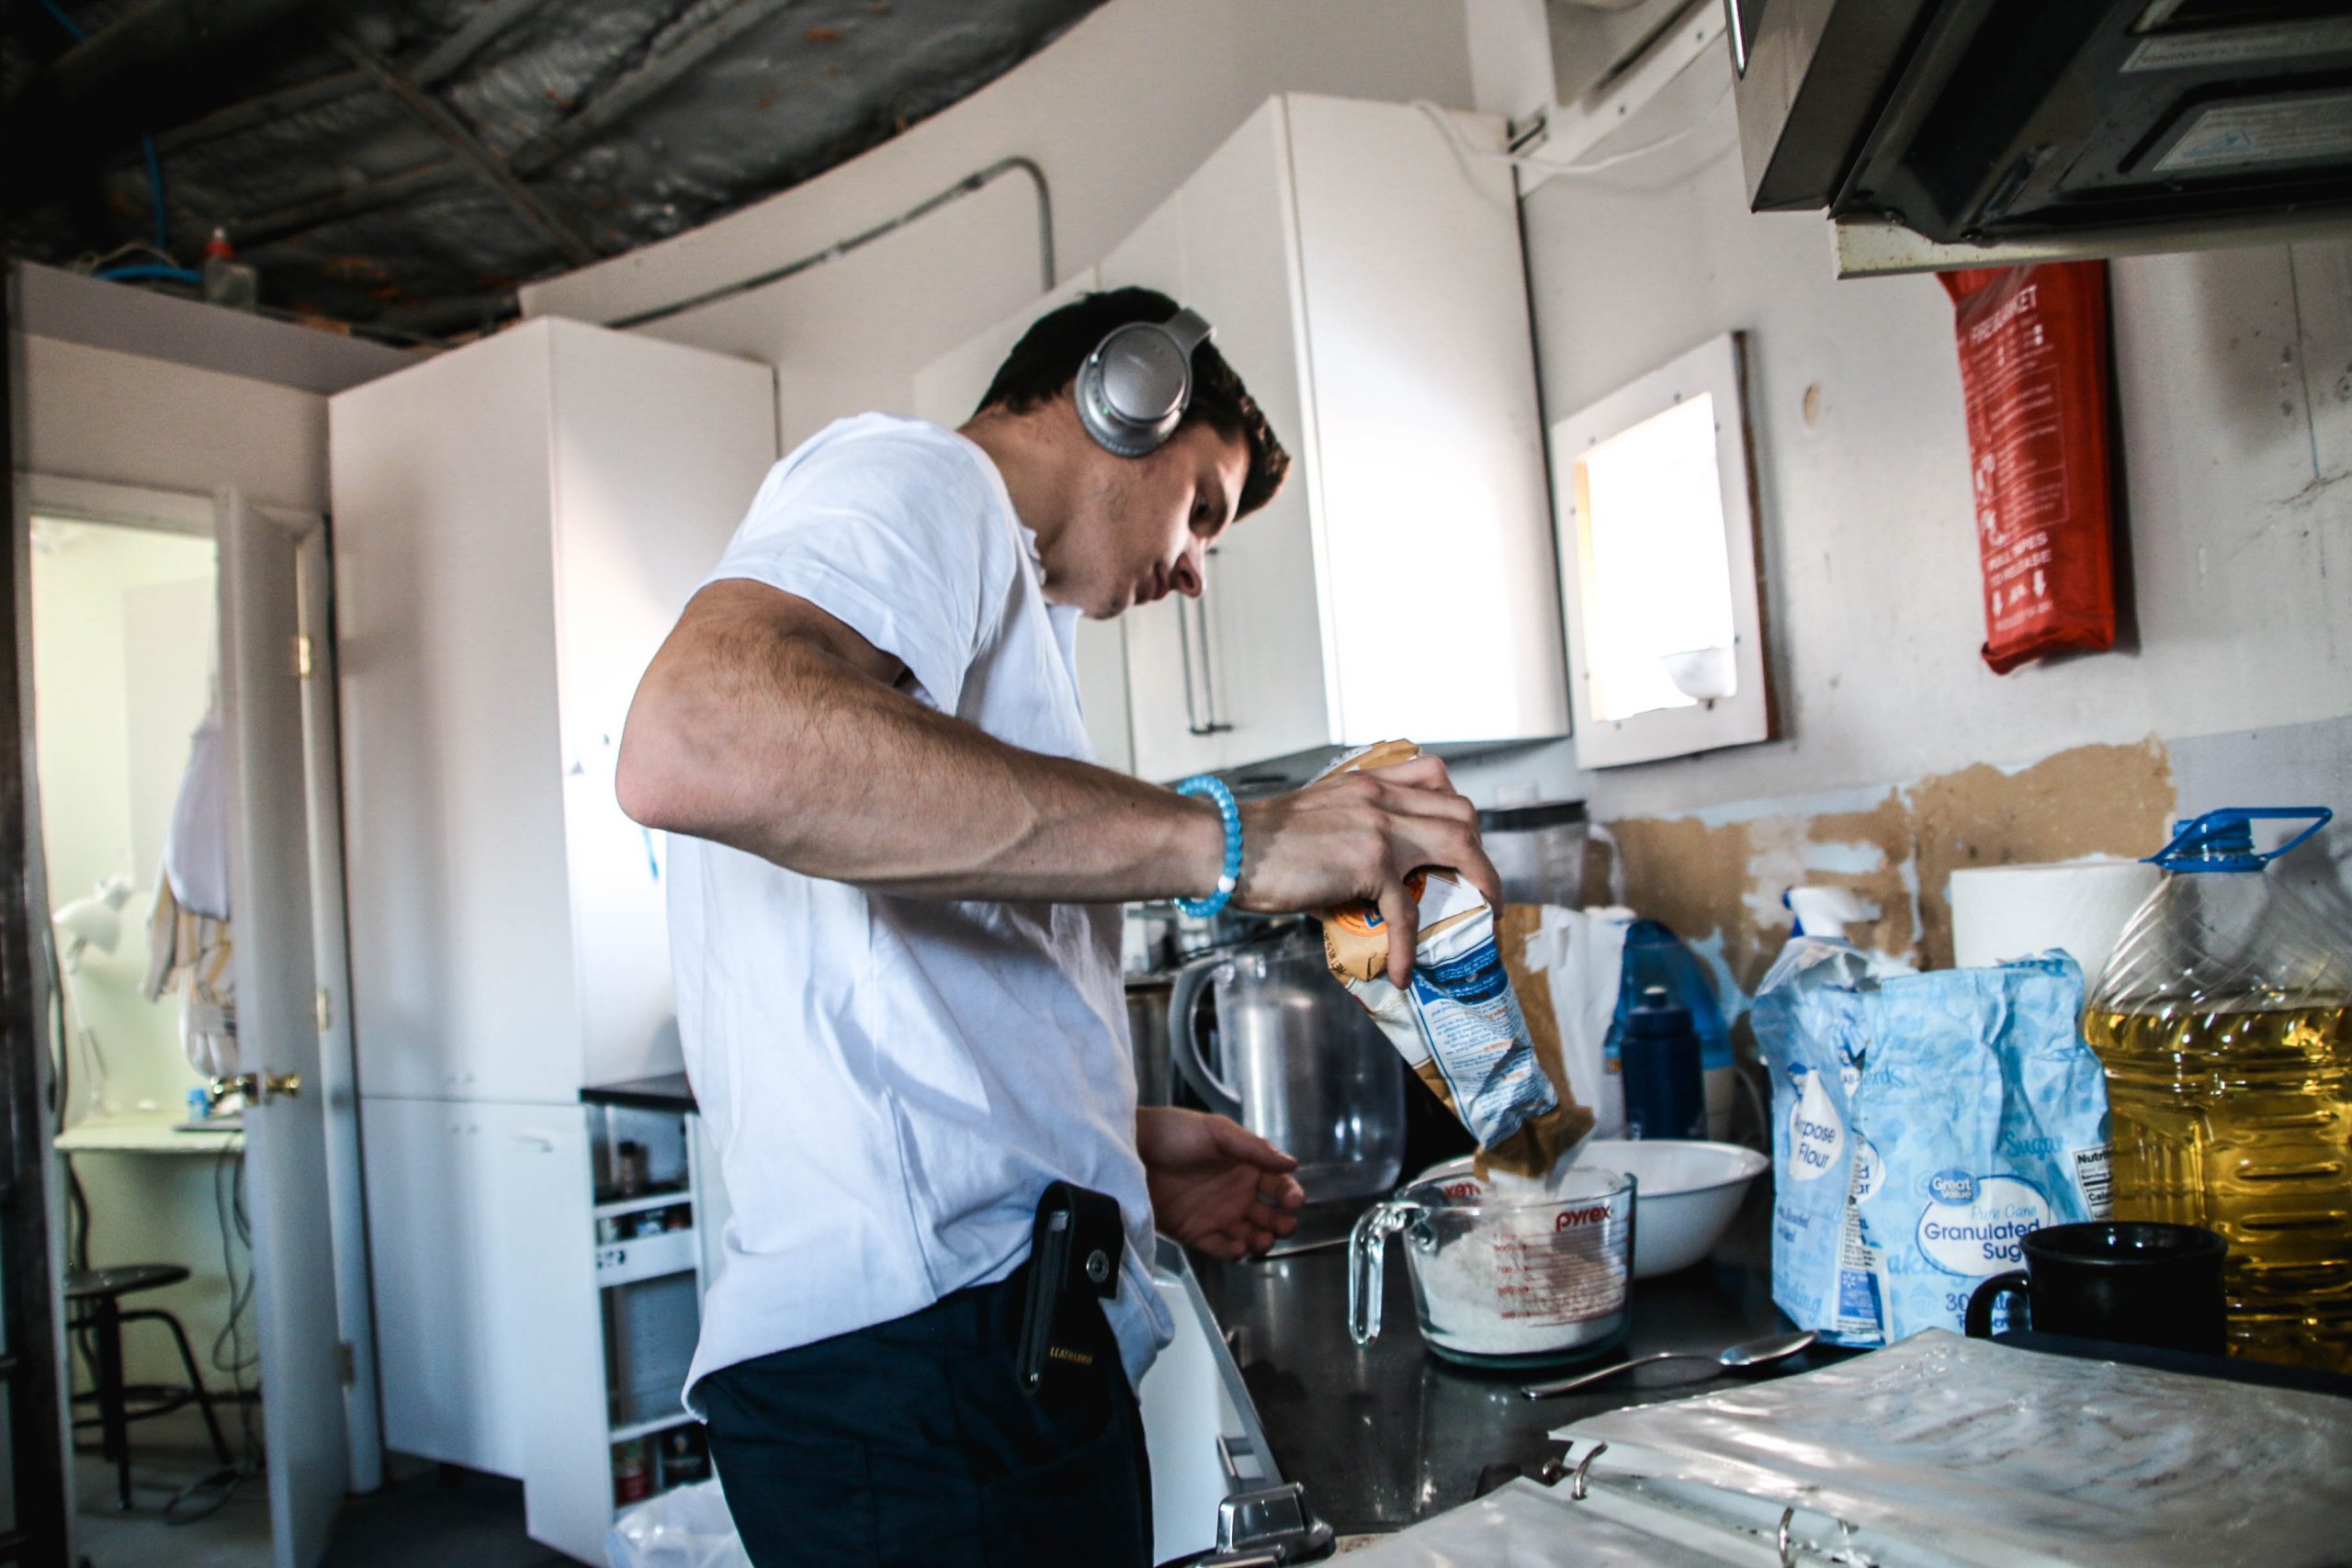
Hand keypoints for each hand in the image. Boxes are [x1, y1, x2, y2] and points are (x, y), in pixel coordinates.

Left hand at [1136, 1106, 1305, 1260]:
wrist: (1132, 1150)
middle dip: (1281, 1223)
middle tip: (1284, 1225)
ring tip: (1261, 1239)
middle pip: (1269, 1214)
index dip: (1289, 1193)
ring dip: (1261, 1239)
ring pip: (1250, 1235)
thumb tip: (1290, 1162)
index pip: (1277, 1184)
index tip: (1294, 1201)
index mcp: (1244, 1165)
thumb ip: (1253, 1147)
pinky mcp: (1196, 1232)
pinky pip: (1221, 1247)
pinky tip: (1238, 1247)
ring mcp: (1217, 1214)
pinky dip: (1233, 1251)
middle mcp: (1235, 1192)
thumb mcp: (1216, 1131)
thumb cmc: (1172, 1132)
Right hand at [1234, 754, 1501, 987]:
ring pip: (1458, 843)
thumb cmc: (1256, 841)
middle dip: (1479, 849)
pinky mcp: (1369, 864)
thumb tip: (1364, 892)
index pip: (1434, 774)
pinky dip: (1409, 945)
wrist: (1227, 846)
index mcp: (1367, 782)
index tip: (1457, 838)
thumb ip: (1350, 840)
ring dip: (1480, 882)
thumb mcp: (1315, 819)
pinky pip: (1405, 909)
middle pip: (1461, 810)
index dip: (1456, 806)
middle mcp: (1380, 797)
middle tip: (1476, 883)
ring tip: (1481, 915)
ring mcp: (1380, 828)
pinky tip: (1402, 971)